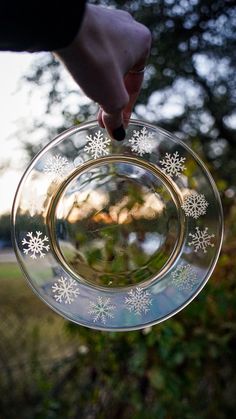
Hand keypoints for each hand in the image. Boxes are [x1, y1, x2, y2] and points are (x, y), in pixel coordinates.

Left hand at [54, 4, 150, 139]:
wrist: (63, 28)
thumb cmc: (96, 61)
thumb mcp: (112, 98)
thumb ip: (117, 117)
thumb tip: (118, 134)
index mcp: (143, 43)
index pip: (136, 85)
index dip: (127, 109)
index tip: (118, 125)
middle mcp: (128, 28)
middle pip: (122, 74)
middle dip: (111, 98)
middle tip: (103, 119)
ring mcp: (106, 22)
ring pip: (108, 62)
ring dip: (101, 84)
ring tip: (92, 101)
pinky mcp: (86, 22)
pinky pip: (93, 50)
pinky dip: (90, 67)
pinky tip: (82, 78)